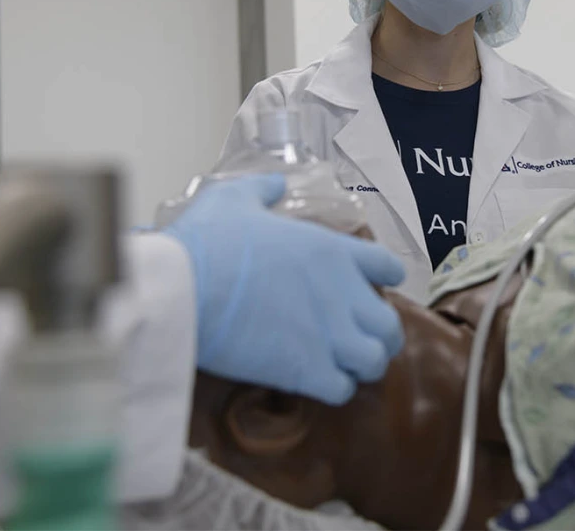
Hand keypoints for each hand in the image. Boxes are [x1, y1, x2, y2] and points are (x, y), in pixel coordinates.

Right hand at [164, 174, 404, 404]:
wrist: (184, 288)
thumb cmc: (210, 241)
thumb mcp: (235, 199)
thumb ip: (263, 189)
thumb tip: (275, 183)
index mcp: (333, 250)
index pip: (388, 267)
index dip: (385, 279)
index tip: (374, 287)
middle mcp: (343, 293)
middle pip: (390, 325)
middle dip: (380, 334)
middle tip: (359, 337)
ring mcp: (329, 335)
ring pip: (375, 362)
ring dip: (361, 365)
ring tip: (342, 364)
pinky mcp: (307, 370)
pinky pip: (343, 390)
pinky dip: (334, 388)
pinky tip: (316, 381)